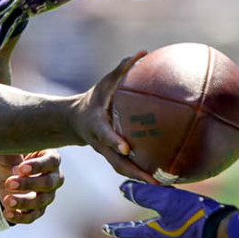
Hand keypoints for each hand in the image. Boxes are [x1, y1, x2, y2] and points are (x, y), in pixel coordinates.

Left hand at [0, 150, 62, 223]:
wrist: (6, 177)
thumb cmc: (12, 160)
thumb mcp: (8, 154)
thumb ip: (11, 154)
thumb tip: (16, 168)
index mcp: (50, 158)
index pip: (51, 161)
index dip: (38, 166)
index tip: (21, 168)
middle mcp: (54, 177)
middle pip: (48, 183)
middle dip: (29, 184)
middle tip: (9, 182)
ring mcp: (47, 195)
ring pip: (40, 201)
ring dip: (23, 202)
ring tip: (7, 200)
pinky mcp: (38, 210)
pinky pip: (32, 216)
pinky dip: (19, 216)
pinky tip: (7, 212)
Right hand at [72, 51, 158, 184]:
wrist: (74, 121)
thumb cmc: (94, 99)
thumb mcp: (105, 82)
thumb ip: (122, 68)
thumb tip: (144, 51)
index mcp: (97, 126)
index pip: (104, 135)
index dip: (113, 141)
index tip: (125, 147)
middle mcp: (101, 144)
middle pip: (116, 163)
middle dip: (134, 173)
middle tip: (154, 181)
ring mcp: (106, 154)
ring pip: (122, 170)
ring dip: (141, 179)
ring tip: (164, 185)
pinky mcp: (112, 158)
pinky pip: (128, 167)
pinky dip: (142, 173)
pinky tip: (163, 176)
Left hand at [102, 180, 238, 237]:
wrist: (225, 235)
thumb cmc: (194, 216)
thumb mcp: (166, 200)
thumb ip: (144, 194)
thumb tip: (123, 188)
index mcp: (156, 236)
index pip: (130, 233)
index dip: (117, 229)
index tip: (106, 228)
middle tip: (144, 233)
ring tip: (168, 231)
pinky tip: (191, 231)